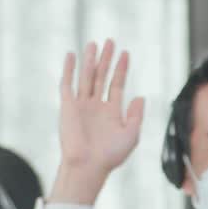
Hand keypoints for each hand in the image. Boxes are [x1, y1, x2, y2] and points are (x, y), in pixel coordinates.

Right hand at [50, 39, 145, 204]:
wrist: (89, 166)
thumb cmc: (110, 155)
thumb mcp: (131, 135)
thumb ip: (136, 115)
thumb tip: (140, 96)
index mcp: (112, 111)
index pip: (117, 84)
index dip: (121, 68)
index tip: (126, 53)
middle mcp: (96, 106)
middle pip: (102, 76)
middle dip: (106, 59)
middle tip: (110, 41)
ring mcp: (82, 105)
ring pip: (86, 77)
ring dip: (90, 60)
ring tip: (94, 43)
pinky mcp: (68, 107)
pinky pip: (67, 84)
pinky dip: (69, 69)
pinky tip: (72, 55)